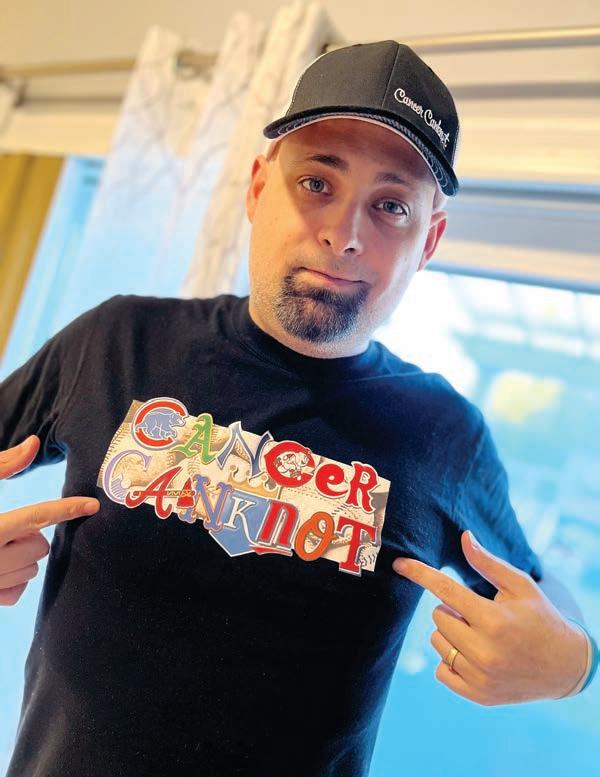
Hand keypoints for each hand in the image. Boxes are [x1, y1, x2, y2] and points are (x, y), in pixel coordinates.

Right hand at [0, 435, 99, 605]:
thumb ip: (1, 466)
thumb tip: (34, 443)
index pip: (35, 516)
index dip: (66, 509)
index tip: (92, 504)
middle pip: (38, 546)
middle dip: (28, 537)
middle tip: (3, 530)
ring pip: (30, 571)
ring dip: (20, 559)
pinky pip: (15, 593)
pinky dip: (10, 583)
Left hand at [392, 530, 588, 704]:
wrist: (565, 666)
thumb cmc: (540, 617)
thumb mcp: (520, 586)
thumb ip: (488, 563)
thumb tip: (464, 537)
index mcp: (494, 620)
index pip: (446, 590)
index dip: (420, 573)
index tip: (399, 564)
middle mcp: (485, 652)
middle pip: (438, 616)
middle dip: (453, 609)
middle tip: (480, 614)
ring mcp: (480, 677)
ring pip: (437, 642)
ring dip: (451, 634)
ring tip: (480, 635)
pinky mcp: (477, 695)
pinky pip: (441, 671)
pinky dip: (451, 660)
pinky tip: (475, 656)